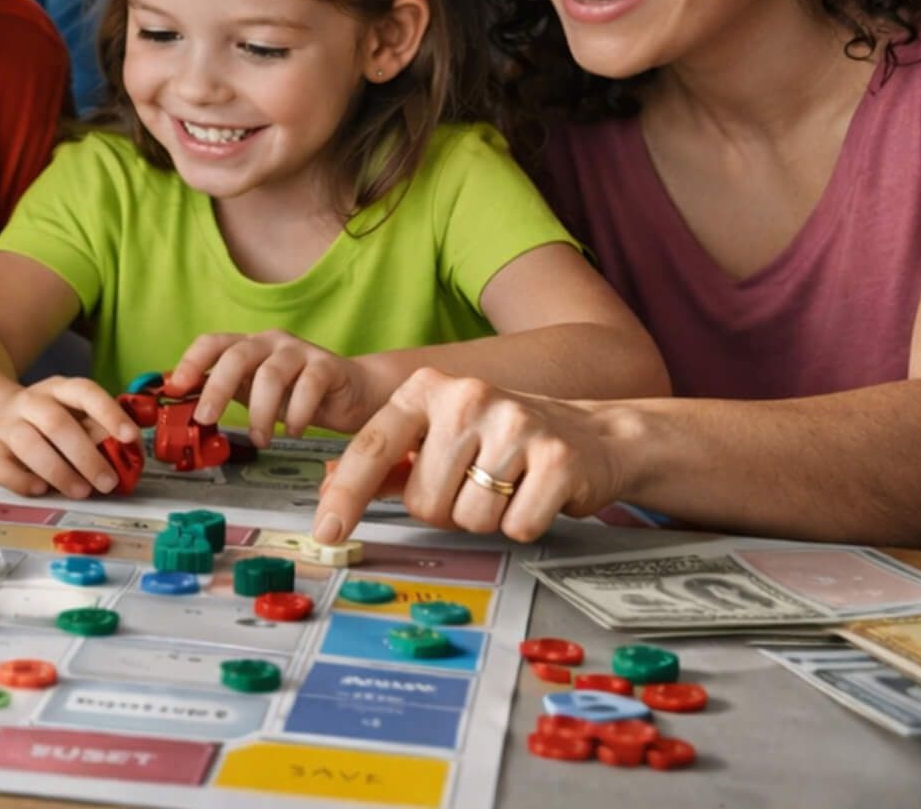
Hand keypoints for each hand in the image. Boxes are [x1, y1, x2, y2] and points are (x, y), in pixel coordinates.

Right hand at [0, 376, 140, 497]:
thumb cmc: (41, 423)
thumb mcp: (70, 416)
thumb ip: (96, 431)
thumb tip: (126, 452)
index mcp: (57, 389)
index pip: (85, 392)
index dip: (109, 413)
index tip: (130, 437)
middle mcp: (29, 402)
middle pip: (57, 423)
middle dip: (87, 456)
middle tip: (108, 482)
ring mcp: (4, 424)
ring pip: (30, 444)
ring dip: (60, 471)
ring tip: (82, 491)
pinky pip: (2, 466)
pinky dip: (23, 480)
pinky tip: (41, 489)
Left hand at [166, 329, 373, 445]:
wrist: (352, 392)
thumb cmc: (297, 394)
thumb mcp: (255, 394)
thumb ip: (225, 394)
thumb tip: (183, 411)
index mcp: (248, 346)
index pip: (213, 342)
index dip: (191, 362)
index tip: (175, 388)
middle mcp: (271, 342)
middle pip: (237, 356)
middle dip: (216, 388)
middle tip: (205, 419)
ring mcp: (300, 351)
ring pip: (270, 375)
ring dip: (259, 413)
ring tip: (260, 439)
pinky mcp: (327, 366)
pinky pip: (308, 387)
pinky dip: (296, 414)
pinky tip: (293, 431)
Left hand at [313, 367, 625, 545]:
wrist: (593, 436)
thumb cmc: (505, 441)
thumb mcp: (443, 437)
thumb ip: (390, 463)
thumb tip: (327, 485)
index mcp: (428, 390)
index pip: (373, 447)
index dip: (347, 493)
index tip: (327, 530)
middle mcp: (467, 397)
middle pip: (425, 500)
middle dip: (447, 509)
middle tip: (476, 485)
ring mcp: (515, 424)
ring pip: (469, 517)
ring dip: (487, 517)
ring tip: (508, 486)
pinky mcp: (557, 458)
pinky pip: (517, 525)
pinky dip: (525, 523)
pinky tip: (536, 494)